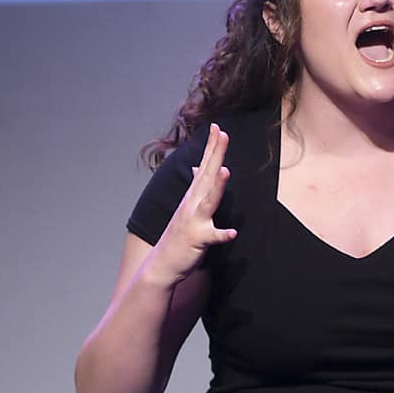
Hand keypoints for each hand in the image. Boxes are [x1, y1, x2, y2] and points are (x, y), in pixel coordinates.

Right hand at [149, 124, 236, 285]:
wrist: (161, 265)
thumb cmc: (178, 235)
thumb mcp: (187, 207)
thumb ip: (196, 187)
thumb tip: (198, 166)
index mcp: (193, 196)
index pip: (204, 166)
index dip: (211, 147)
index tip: (218, 127)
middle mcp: (192, 204)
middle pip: (206, 176)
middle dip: (215, 155)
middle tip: (223, 134)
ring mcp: (194, 221)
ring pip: (207, 201)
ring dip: (216, 187)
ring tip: (225, 171)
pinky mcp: (197, 240)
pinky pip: (211, 237)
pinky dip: (221, 234)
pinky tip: (232, 232)